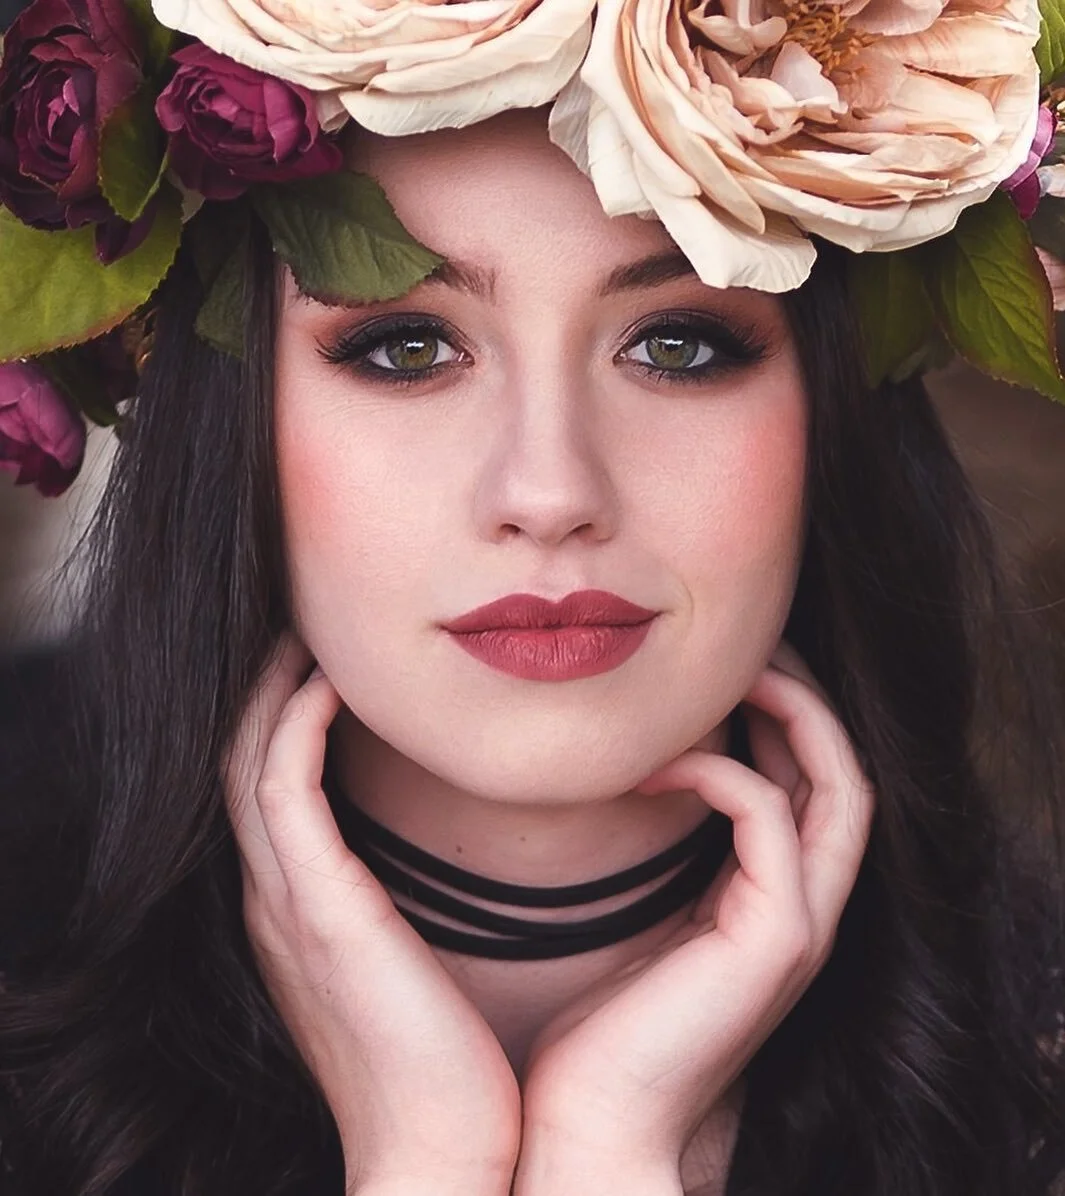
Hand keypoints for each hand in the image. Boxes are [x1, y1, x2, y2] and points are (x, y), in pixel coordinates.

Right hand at [223, 634, 520, 1195]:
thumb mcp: (405, 962)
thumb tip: (441, 851)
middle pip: (242, 759)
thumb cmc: (446, 1057)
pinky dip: (294, 724)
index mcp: (296, 909)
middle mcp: (274, 899)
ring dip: (272, 688)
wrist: (440, 1150)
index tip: (324, 659)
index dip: (279, 715)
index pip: (266, 785)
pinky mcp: (317, 909)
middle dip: (266, 687)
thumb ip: (398, 904)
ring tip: (312, 632)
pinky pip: (284, 787)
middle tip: (307, 626)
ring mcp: (285, 904)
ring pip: (249, 761)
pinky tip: (333, 682)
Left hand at [513, 645, 874, 1194]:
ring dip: (793, 713)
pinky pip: (767, 820)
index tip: (732, 666)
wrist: (591, 1126)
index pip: (810, 789)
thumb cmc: (599, 1029)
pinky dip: (719, 771)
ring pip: (838, 787)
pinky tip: (655, 760)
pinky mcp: (773, 942)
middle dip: (807, 698)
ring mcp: (798, 930)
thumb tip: (636, 773)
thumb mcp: (641, 921)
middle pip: (844, 775)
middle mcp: (803, 914)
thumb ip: (665, 859)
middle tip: (750, 642)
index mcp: (772, 907)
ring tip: (737, 667)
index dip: (787, 718)